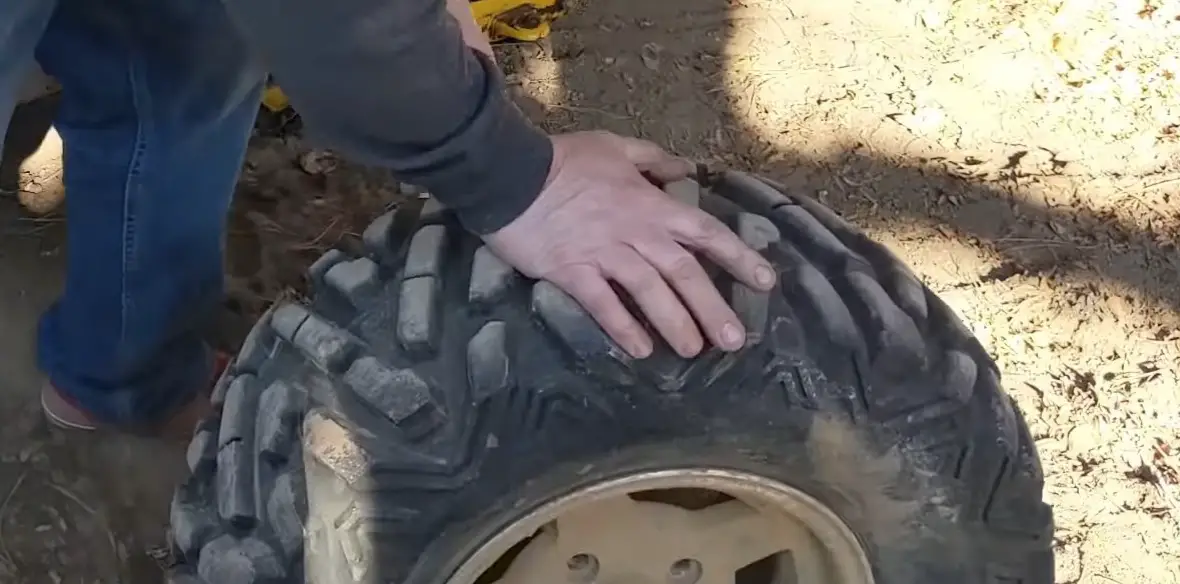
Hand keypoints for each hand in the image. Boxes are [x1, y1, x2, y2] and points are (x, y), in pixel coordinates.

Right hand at [483, 131, 776, 358]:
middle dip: (712, 306)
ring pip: (649, 291)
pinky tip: (640, 351)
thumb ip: (653, 158)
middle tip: (734, 341)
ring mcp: (603, 253)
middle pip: (683, 272)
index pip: (704, 232)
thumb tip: (686, 167)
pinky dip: (622, 327)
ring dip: (675, 322)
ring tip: (692, 351)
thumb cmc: (563, 159)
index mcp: (650, 203)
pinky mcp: (572, 271)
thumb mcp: (614, 147)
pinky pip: (602, 304)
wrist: (508, 172)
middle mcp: (635, 231)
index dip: (738, 257)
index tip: (765, 282)